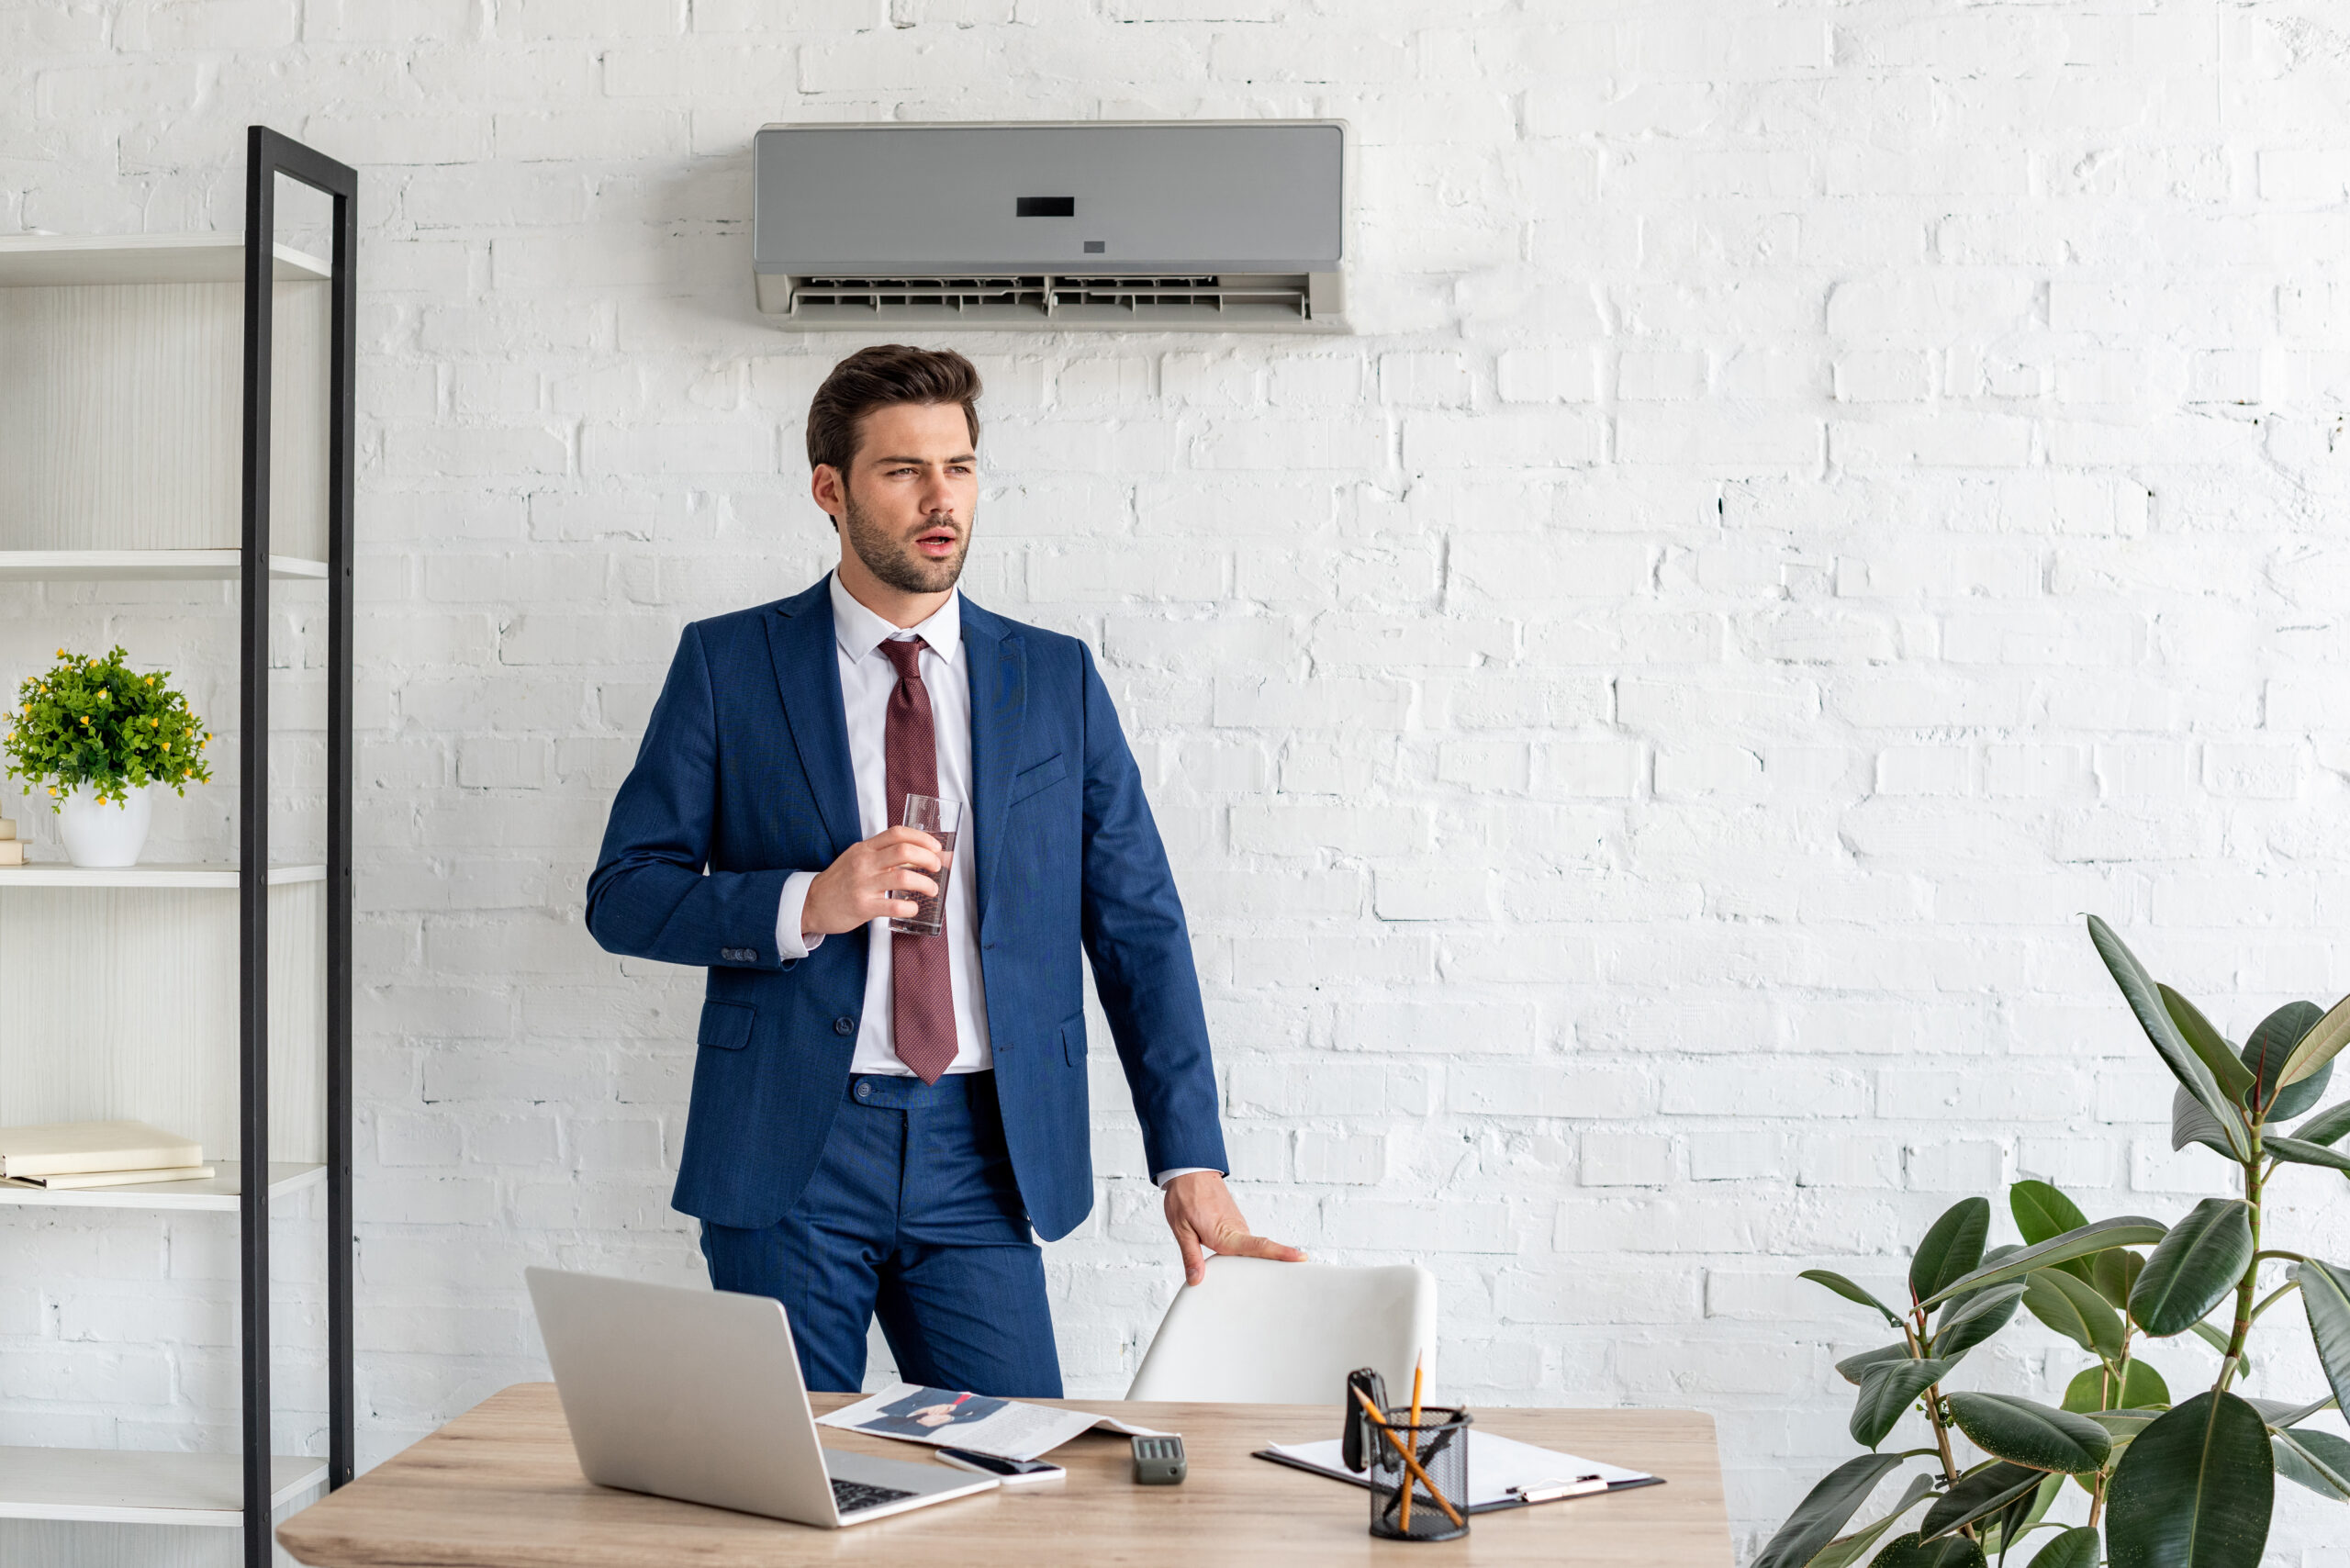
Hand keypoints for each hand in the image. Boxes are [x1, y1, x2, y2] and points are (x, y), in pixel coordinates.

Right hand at [802, 826, 943, 935]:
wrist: (811, 903)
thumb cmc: (841, 881)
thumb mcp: (859, 860)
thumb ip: (886, 856)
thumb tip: (921, 856)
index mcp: (865, 849)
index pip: (897, 833)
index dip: (922, 838)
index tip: (936, 847)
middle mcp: (864, 863)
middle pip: (904, 851)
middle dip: (928, 858)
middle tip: (937, 867)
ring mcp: (863, 884)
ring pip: (903, 878)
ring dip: (925, 884)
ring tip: (932, 889)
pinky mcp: (863, 906)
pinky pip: (893, 906)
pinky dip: (909, 907)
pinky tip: (913, 908)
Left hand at [1162, 1171, 1305, 1286]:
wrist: (1189, 1170)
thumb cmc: (1185, 1196)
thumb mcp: (1181, 1229)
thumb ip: (1191, 1256)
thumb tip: (1197, 1278)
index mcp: (1226, 1234)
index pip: (1259, 1246)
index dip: (1281, 1253)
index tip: (1301, 1257)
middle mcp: (1237, 1230)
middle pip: (1260, 1252)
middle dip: (1271, 1268)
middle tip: (1279, 1286)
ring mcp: (1238, 1224)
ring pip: (1250, 1248)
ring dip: (1253, 1261)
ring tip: (1253, 1281)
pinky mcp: (1235, 1221)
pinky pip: (1243, 1241)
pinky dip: (1243, 1251)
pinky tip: (1234, 1261)